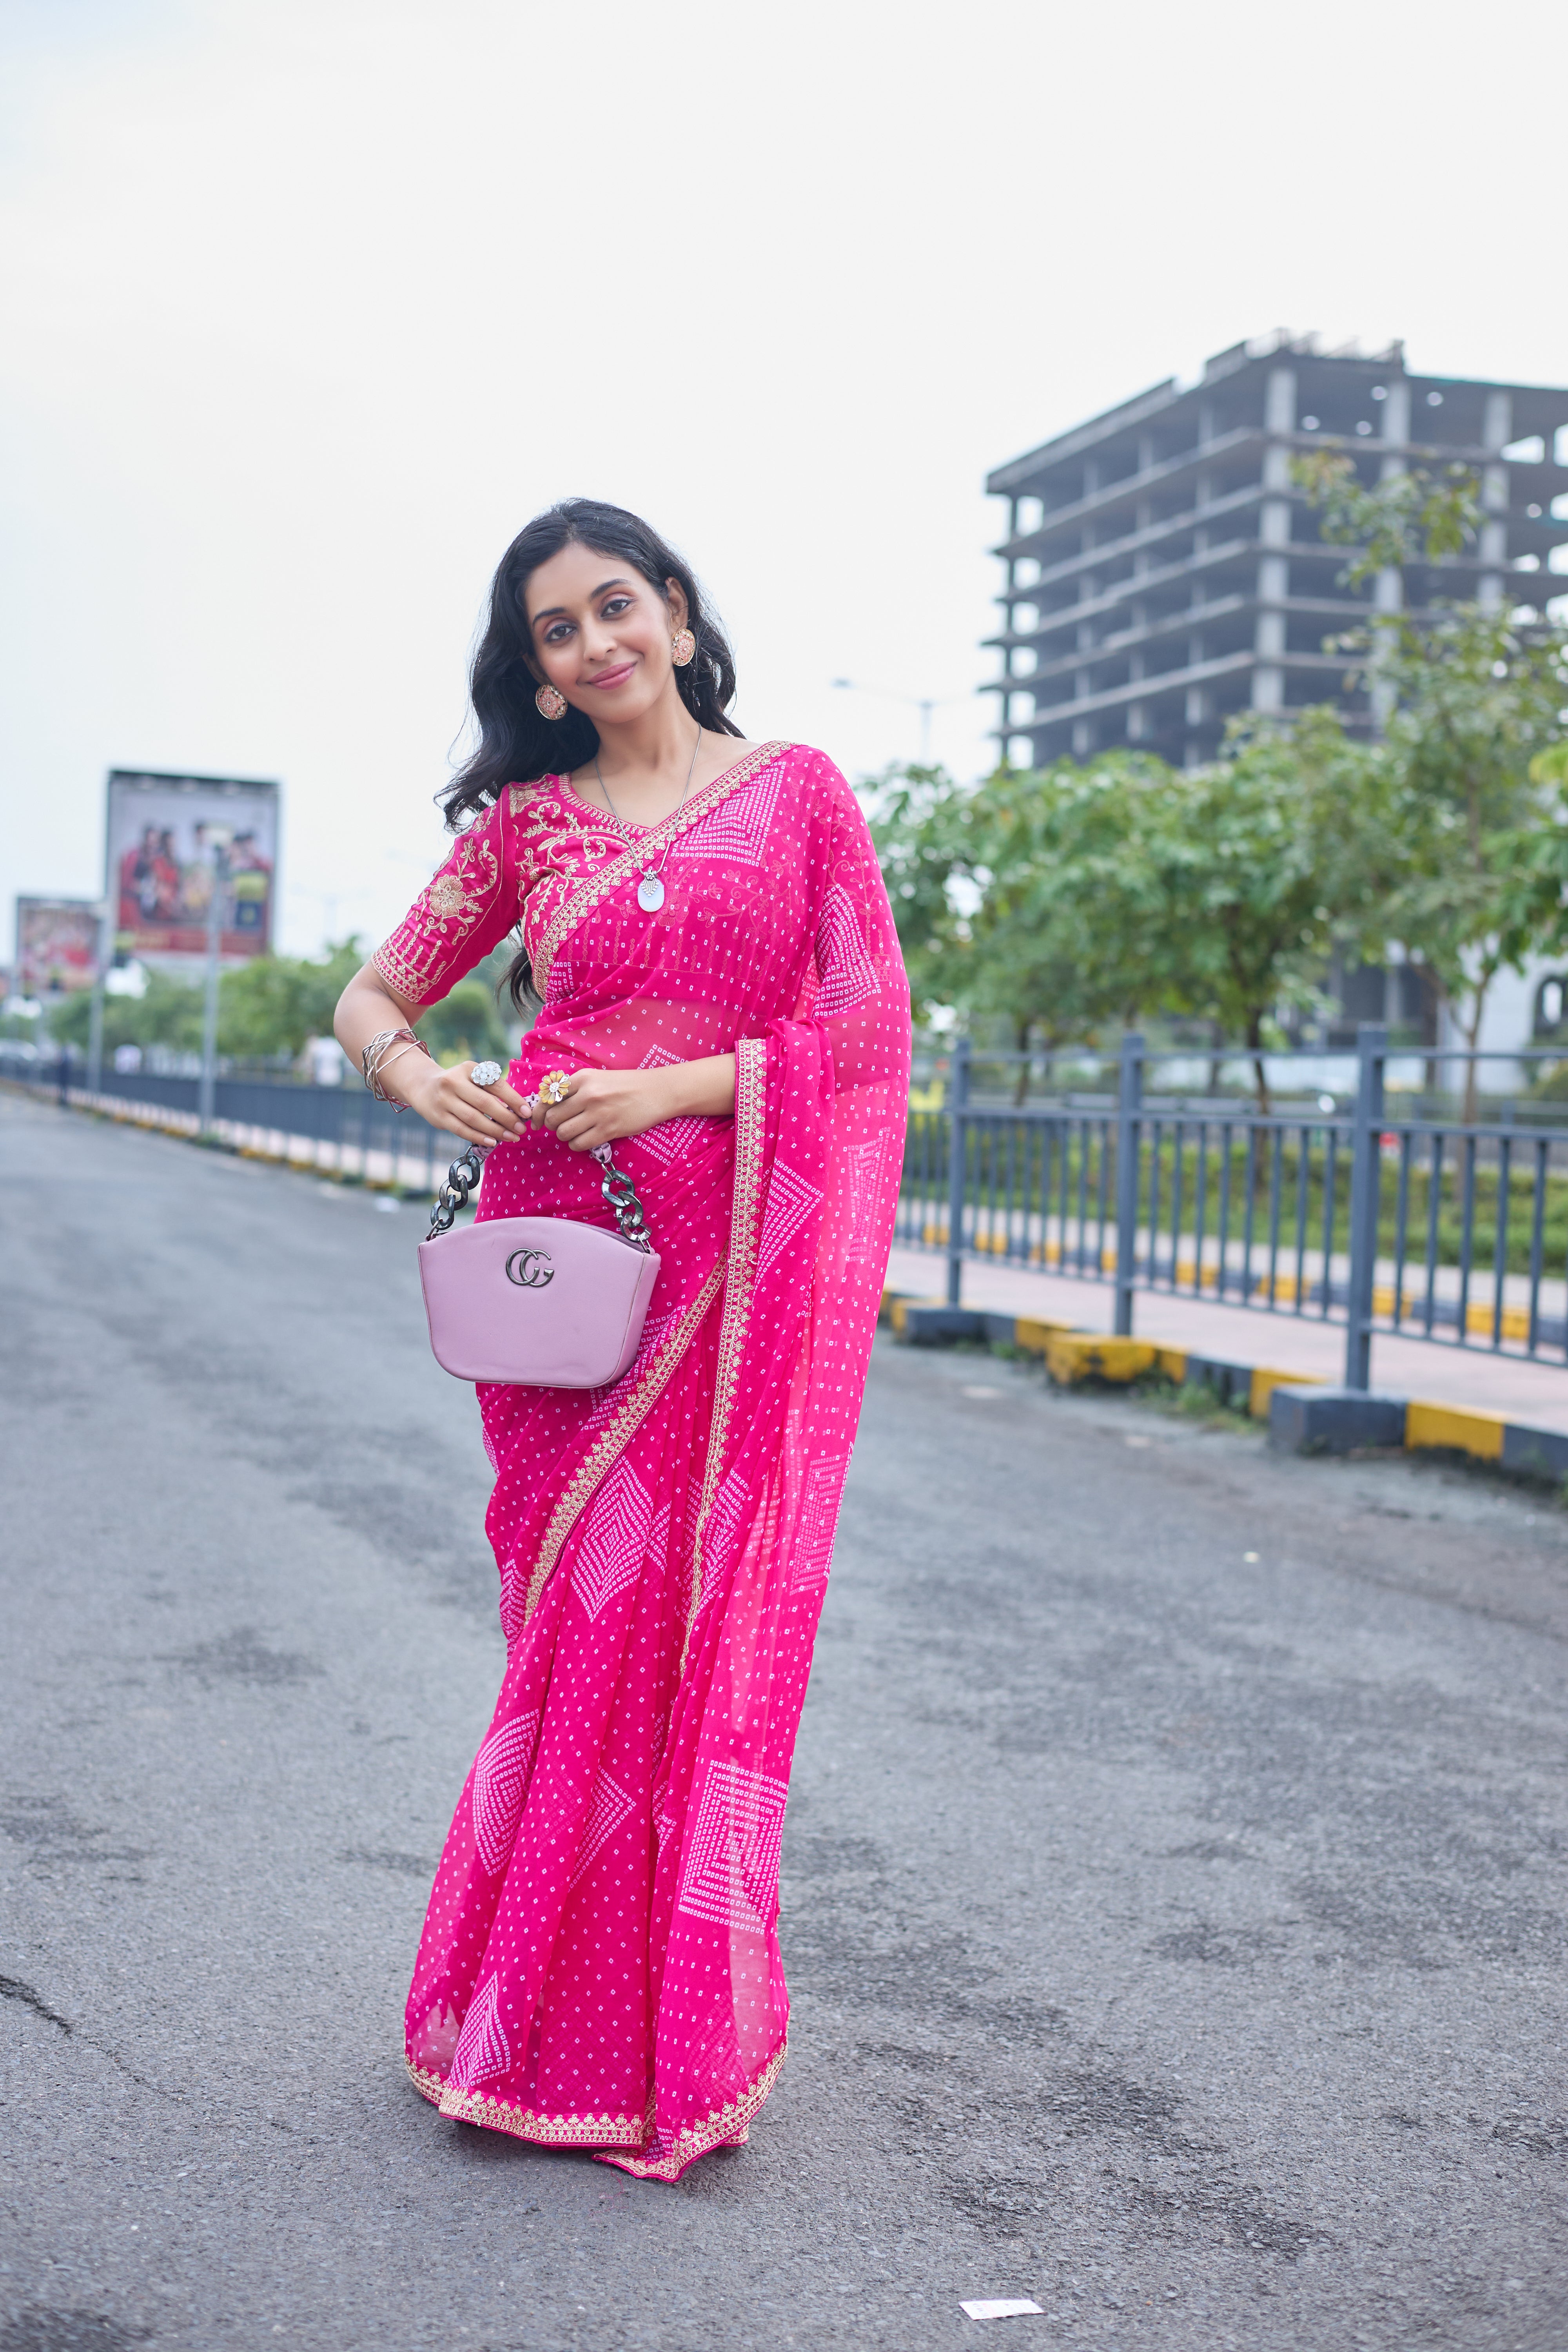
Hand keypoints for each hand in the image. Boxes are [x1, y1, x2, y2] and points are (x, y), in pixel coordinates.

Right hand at [401, 1056, 529, 1147]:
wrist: (423, 1087)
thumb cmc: (459, 1084)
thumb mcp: (473, 1077)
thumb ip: (492, 1089)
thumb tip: (519, 1110)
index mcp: (468, 1069)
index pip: (494, 1084)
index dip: (513, 1099)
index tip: (526, 1112)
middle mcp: (453, 1082)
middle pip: (484, 1103)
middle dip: (506, 1118)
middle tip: (521, 1129)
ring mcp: (444, 1100)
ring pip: (473, 1119)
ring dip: (495, 1130)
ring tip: (511, 1137)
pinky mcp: (438, 1117)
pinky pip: (461, 1130)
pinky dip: (478, 1137)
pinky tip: (493, 1141)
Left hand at [533, 1067, 681, 1152]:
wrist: (658, 1091)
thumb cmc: (626, 1085)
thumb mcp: (597, 1078)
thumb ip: (574, 1089)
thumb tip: (549, 1106)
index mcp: (582, 1078)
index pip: (548, 1098)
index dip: (538, 1113)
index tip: (537, 1121)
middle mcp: (587, 1095)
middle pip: (553, 1118)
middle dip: (553, 1126)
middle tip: (562, 1126)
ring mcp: (598, 1113)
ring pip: (563, 1133)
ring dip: (565, 1136)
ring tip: (576, 1132)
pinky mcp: (609, 1130)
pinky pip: (579, 1144)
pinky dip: (577, 1145)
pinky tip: (585, 1139)